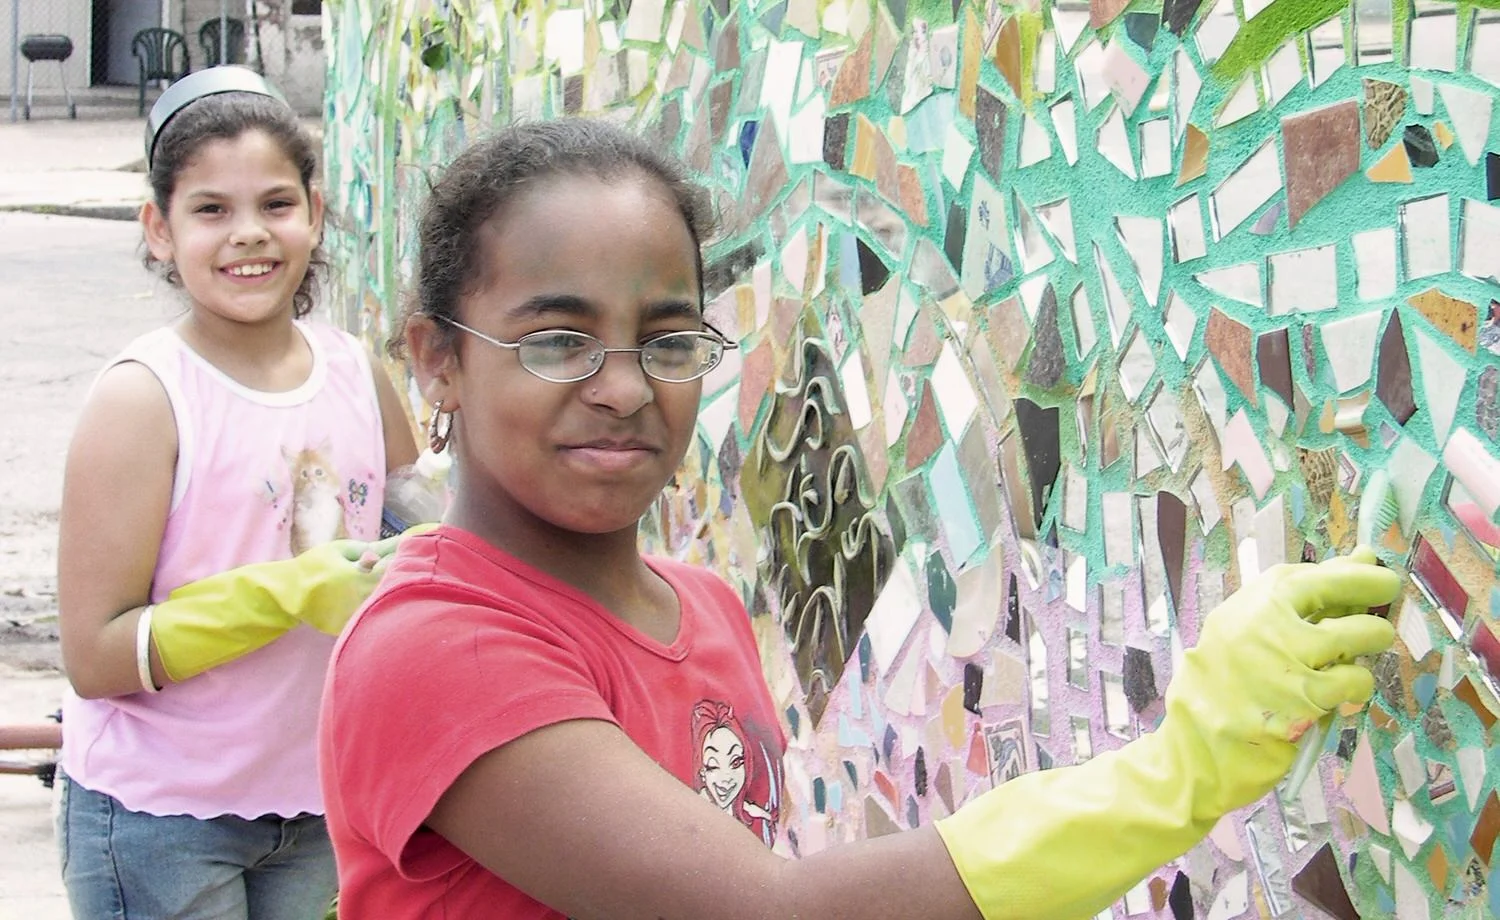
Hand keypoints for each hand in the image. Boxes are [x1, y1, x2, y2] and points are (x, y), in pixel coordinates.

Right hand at [1166, 546, 1398, 816]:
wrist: (1197, 748)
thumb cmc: (1226, 689)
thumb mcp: (1248, 635)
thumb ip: (1300, 603)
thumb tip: (1359, 559)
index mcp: (1245, 605)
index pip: (1307, 574)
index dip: (1347, 573)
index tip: (1373, 574)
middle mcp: (1262, 623)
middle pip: (1335, 587)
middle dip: (1373, 586)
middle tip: (1387, 593)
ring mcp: (1283, 659)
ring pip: (1359, 634)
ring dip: (1372, 640)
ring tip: (1364, 651)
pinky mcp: (1304, 698)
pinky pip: (1355, 679)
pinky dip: (1358, 685)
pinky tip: (1345, 693)